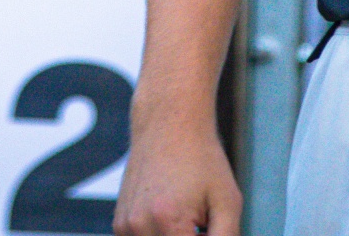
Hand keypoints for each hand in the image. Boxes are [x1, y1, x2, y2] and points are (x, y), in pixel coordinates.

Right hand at [113, 113, 241, 235]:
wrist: (168, 123)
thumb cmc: (202, 159)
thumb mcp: (227, 201)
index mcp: (169, 221)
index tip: (208, 229)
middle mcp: (140, 227)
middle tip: (201, 223)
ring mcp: (125, 227)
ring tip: (190, 219)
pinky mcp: (120, 224)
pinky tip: (174, 214)